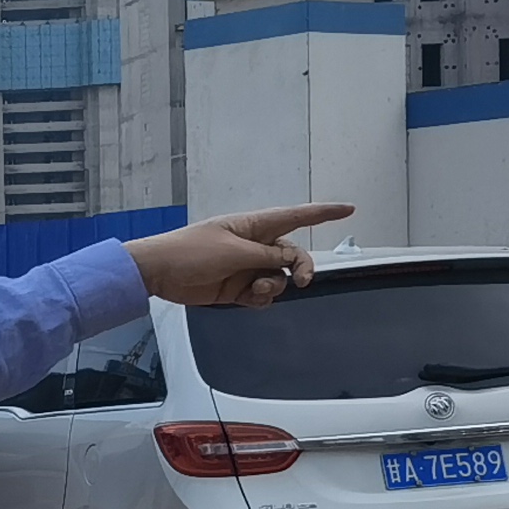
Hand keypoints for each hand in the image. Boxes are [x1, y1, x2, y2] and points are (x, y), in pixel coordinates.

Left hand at [129, 205, 348, 309]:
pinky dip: (261, 299)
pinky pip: (262, 295)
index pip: (296, 216)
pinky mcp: (236, 288)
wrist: (159, 274)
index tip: (349, 209)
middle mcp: (253, 245)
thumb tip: (289, 259)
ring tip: (254, 287)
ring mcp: (246, 267)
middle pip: (294, 255)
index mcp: (253, 226)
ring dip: (274, 285)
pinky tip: (248, 297)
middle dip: (301, 267)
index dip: (323, 213)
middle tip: (302, 279)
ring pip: (279, 278)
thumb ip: (267, 256)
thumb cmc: (190, 252)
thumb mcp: (234, 251)